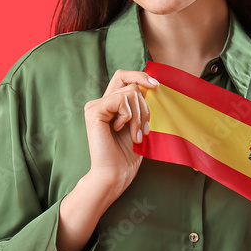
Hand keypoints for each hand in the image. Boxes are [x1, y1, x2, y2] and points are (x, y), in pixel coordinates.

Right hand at [82, 69, 158, 196]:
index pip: (124, 77)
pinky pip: (122, 102)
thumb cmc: (128, 155)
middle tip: (145, 129)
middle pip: (130, 82)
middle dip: (145, 105)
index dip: (140, 76)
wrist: (116, 174)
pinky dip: (129, 117)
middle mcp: (100, 102)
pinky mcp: (94, 111)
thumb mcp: (139, 124)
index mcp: (110, 104)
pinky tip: (119, 131)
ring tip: (135, 135)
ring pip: (130, 93)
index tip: (157, 85)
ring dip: (140, 116)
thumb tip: (153, 84)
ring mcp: (95, 106)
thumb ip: (140, 105)